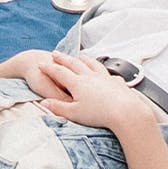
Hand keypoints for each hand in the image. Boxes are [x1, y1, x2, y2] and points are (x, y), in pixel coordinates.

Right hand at [36, 53, 153, 131]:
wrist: (125, 112)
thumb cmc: (100, 114)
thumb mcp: (74, 113)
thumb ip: (58, 107)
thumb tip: (44, 104)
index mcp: (78, 83)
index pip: (59, 72)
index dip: (49, 68)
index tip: (41, 64)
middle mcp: (90, 76)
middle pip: (74, 63)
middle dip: (63, 59)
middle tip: (56, 54)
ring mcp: (104, 77)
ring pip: (91, 64)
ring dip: (83, 59)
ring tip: (79, 56)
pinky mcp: (116, 82)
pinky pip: (107, 72)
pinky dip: (102, 68)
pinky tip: (104, 71)